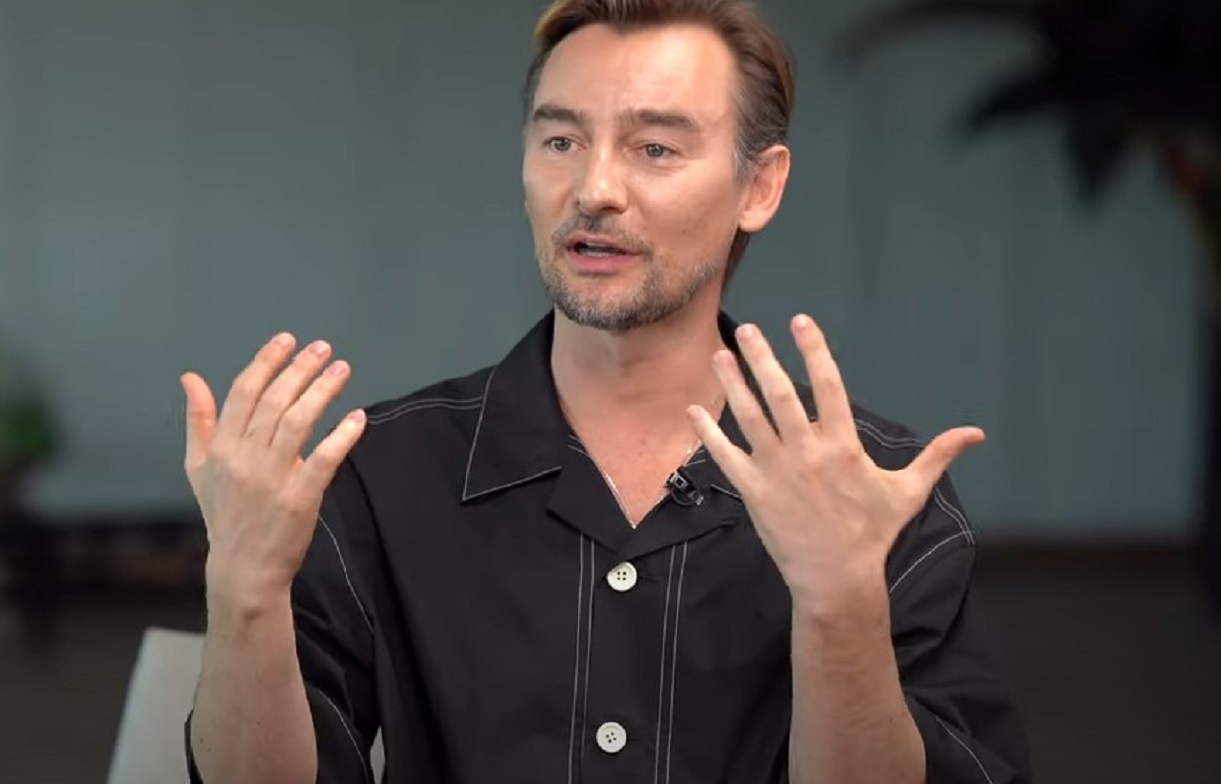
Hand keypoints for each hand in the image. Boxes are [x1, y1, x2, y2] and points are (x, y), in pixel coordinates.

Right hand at [181, 333, 365, 600]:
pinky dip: (341, 436)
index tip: (287, 340)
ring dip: (322, 391)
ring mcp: (273, 478)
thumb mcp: (200, 467)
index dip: (266, 362)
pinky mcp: (300, 498)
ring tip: (342, 369)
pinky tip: (357, 417)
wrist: (242, 567)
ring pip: (299, 422)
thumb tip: (189, 377)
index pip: (245, 393)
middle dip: (299, 369)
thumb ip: (199, 420)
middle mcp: (245, 458)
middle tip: (323, 348)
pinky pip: (324, 459)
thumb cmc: (224, 514)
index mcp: (221, 447)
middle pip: (275, 401)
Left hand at [686, 315, 983, 606]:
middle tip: (746, 330)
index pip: (827, 385)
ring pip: (750, 419)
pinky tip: (694, 411)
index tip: (800, 322)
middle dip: (761, 358)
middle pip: (780, 394)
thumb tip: (976, 434)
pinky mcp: (753, 491)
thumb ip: (937, 456)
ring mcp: (777, 471)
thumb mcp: (907, 493)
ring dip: (733, 385)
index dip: (814, 351)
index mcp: (843, 445)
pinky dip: (708, 433)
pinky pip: (725, 456)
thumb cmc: (872, 534)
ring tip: (719, 356)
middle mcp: (807, 451)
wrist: (837, 579)